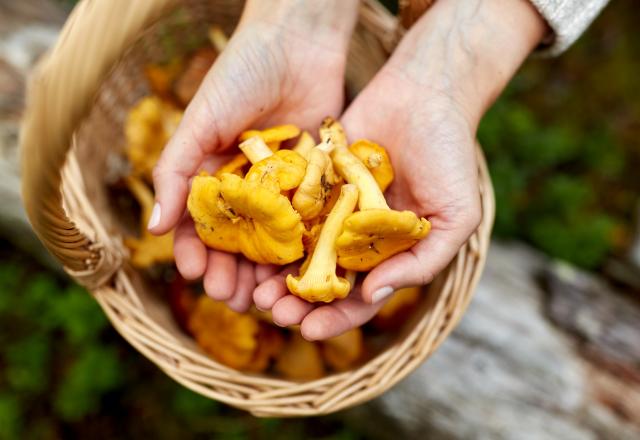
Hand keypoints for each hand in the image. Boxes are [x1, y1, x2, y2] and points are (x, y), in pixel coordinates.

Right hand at [149, 0, 358, 310]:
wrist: (297, 41)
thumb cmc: (240, 75)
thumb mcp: (199, 122)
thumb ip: (176, 173)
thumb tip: (152, 230)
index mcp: (214, 176)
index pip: (201, 226)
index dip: (197, 253)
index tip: (198, 277)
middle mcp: (248, 188)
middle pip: (238, 243)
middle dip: (232, 273)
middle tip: (234, 300)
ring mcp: (284, 189)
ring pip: (274, 242)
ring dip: (267, 273)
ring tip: (267, 300)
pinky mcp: (318, 182)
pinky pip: (310, 222)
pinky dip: (305, 250)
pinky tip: (302, 274)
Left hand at [255, 0, 545, 338]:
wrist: (425, 94)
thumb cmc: (449, 156)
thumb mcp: (455, 216)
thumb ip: (422, 261)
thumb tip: (373, 296)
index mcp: (389, 254)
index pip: (360, 298)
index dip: (336, 319)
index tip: (309, 331)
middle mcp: (357, 237)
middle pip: (323, 280)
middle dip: (298, 302)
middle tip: (272, 312)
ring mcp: (332, 209)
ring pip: (298, 250)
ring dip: (277, 274)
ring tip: (255, 289)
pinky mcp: (312, 180)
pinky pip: (288, 209)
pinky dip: (271, 229)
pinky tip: (251, 244)